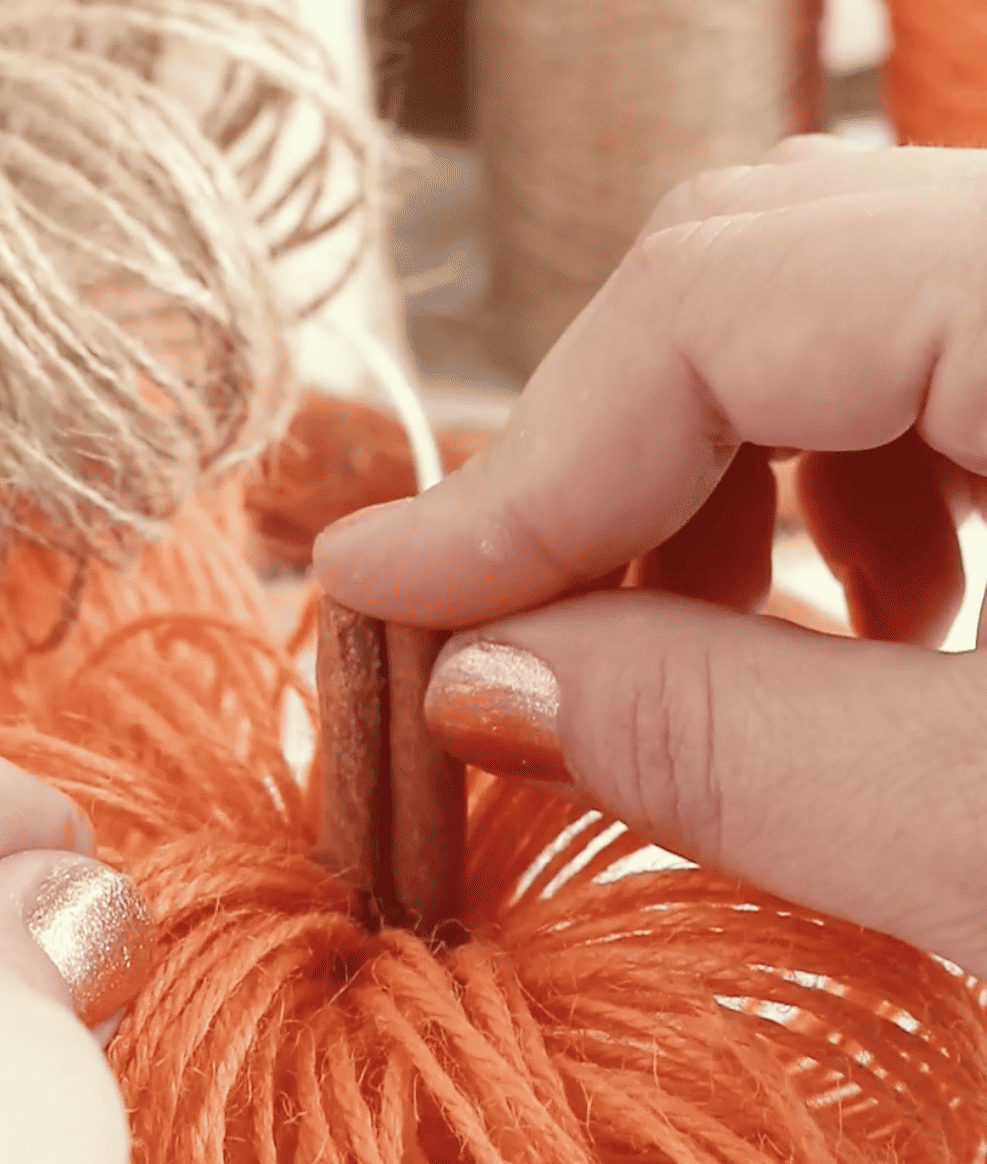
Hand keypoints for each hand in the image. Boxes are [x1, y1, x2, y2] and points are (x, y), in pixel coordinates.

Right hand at [314, 137, 986, 977]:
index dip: (522, 466)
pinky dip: (856, 468)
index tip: (390, 602)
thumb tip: (479, 680)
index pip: (718, 296)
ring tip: (729, 647)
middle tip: (525, 643)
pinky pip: (947, 333)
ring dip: (728, 469)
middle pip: (763, 260)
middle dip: (605, 467)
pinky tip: (885, 614)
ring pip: (850, 290)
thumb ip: (736, 745)